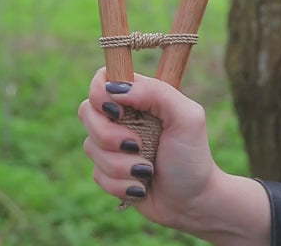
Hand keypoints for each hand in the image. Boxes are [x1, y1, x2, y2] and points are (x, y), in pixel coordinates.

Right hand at [78, 68, 270, 245]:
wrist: (193, 202)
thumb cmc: (192, 156)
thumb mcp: (186, 117)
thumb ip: (156, 92)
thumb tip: (115, 90)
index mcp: (139, 96)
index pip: (103, 78)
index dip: (100, 93)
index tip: (118, 112)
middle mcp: (122, 116)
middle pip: (87, 111)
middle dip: (109, 135)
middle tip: (137, 145)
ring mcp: (113, 143)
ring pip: (90, 146)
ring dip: (120, 165)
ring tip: (146, 170)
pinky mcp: (108, 170)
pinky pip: (97, 174)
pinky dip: (120, 184)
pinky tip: (140, 186)